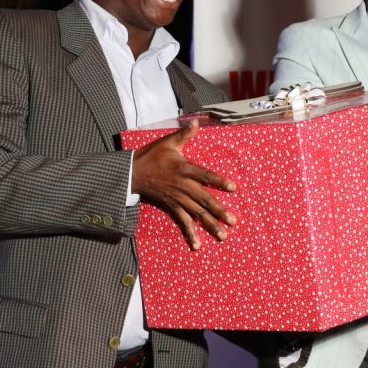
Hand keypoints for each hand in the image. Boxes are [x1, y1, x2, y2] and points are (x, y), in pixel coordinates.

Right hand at [131, 119, 236, 249]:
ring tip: (223, 236)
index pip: (205, 175)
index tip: (233, 188)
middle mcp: (183, 186)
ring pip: (196, 213)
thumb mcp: (169, 142)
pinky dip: (190, 233)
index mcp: (184, 169)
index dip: (218, 181)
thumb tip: (197, 121)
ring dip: (210, 225)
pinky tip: (198, 245)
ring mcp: (178, 198)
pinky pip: (182, 221)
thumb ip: (186, 134)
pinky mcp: (172, 206)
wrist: (134, 173)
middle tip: (233, 221)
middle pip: (203, 199)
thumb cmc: (154, 155)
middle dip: (219, 211)